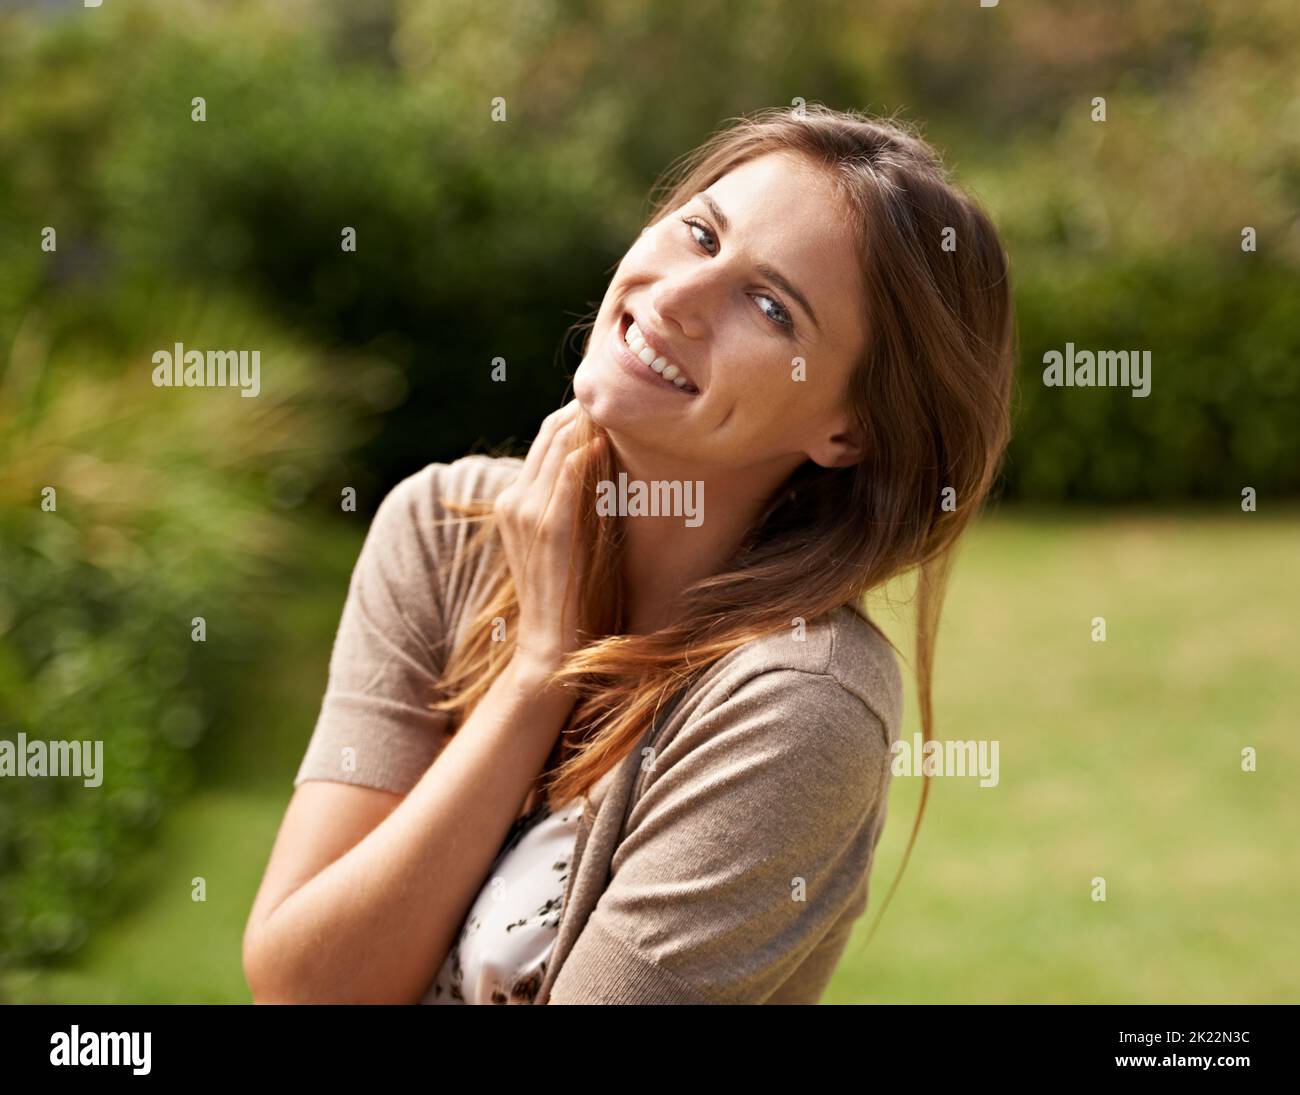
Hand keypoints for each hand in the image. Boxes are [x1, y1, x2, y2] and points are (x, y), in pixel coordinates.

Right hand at [493, 400, 602, 675]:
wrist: (551, 646)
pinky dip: (586, 455)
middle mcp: (514, 500)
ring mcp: (527, 513)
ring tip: (622, 407)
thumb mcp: (563, 542)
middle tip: (624, 392)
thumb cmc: (568, 595)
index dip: (579, 414)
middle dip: (586, 409)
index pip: (546, 438)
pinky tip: (606, 441)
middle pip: (551, 433)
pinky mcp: (549, 529)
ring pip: (559, 446)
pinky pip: (566, 478)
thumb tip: (603, 463)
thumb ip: (570, 504)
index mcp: (513, 500)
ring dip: (590, 423)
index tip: (615, 400)